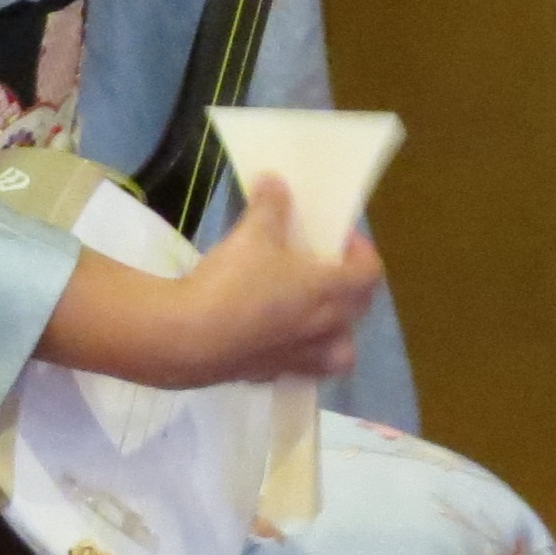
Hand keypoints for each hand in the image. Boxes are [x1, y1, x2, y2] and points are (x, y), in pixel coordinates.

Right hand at [86, 179, 380, 389]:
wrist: (186, 340)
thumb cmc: (232, 282)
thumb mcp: (252, 233)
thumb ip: (270, 205)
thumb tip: (275, 180)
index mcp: (329, 291)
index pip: (369, 273)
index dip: (362, 253)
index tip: (341, 238)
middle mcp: (323, 328)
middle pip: (359, 310)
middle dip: (351, 288)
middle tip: (326, 270)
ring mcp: (298, 356)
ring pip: (340, 353)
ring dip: (336, 336)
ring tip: (314, 318)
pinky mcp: (269, 375)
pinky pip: (298, 368)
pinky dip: (295, 356)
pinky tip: (272, 341)